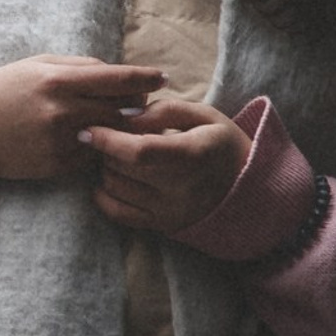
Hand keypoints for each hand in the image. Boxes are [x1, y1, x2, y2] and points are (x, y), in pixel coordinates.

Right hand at [0, 57, 165, 181]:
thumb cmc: (2, 90)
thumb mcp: (37, 65)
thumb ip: (80, 67)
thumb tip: (118, 75)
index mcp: (58, 81)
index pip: (119, 78)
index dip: (146, 77)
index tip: (161, 77)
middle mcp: (62, 112)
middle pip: (123, 109)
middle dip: (136, 104)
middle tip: (138, 102)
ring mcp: (60, 141)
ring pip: (113, 135)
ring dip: (120, 128)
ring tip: (116, 121)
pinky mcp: (57, 165)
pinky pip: (93, 156)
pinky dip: (98, 147)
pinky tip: (89, 140)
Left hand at [82, 96, 250, 233]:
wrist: (246, 185)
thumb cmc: (219, 143)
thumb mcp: (203, 115)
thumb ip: (164, 110)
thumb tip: (125, 115)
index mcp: (194, 155)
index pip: (140, 151)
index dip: (108, 139)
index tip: (88, 129)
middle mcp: (182, 188)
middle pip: (122, 168)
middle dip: (106, 149)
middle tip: (110, 137)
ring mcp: (171, 211)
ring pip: (115, 188)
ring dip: (105, 169)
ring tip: (117, 156)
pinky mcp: (162, 225)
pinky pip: (118, 214)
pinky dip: (104, 195)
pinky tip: (111, 179)